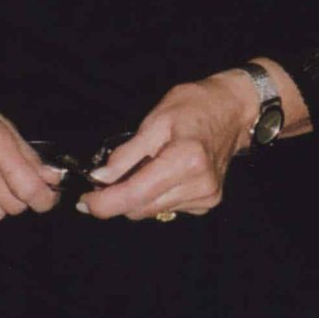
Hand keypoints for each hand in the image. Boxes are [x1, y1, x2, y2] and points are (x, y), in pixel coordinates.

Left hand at [79, 70, 261, 220]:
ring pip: (151, 211)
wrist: (234, 110)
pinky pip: (167, 208)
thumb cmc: (195, 106)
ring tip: (145, 166)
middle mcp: (198, 184)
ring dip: (138, 196)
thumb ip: (127, 154)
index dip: (105, 203)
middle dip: (118, 197)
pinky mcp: (207, 203)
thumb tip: (100, 178)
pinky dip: (156, 195)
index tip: (84, 202)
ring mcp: (206, 197)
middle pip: (140, 208)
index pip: (135, 194)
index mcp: (186, 160)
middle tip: (109, 177)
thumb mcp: (156, 120)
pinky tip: (164, 174)